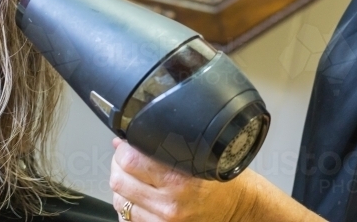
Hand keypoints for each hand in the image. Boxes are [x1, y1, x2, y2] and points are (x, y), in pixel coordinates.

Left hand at [109, 138, 257, 221]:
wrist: (237, 207)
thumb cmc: (220, 181)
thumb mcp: (198, 155)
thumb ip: (162, 148)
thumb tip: (125, 143)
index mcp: (179, 179)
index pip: (130, 160)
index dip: (124, 149)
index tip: (128, 144)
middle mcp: (170, 204)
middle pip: (119, 181)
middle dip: (120, 165)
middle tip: (128, 158)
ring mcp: (163, 221)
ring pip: (119, 201)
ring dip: (123, 186)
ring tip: (136, 178)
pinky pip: (127, 218)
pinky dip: (129, 205)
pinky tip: (140, 196)